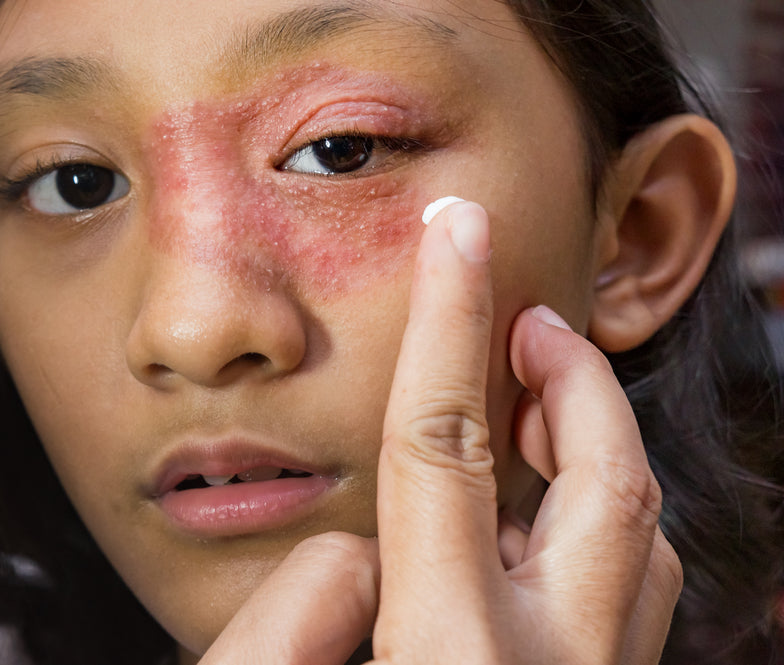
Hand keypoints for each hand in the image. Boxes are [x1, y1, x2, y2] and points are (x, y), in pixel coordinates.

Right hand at [201, 201, 681, 664]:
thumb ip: (303, 617)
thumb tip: (342, 552)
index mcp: (455, 650)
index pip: (442, 448)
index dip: (444, 325)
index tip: (455, 233)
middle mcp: (554, 660)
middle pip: (604, 477)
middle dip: (576, 377)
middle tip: (534, 324)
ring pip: (642, 536)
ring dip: (595, 451)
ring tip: (543, 409)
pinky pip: (635, 590)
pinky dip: (599, 531)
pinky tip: (544, 529)